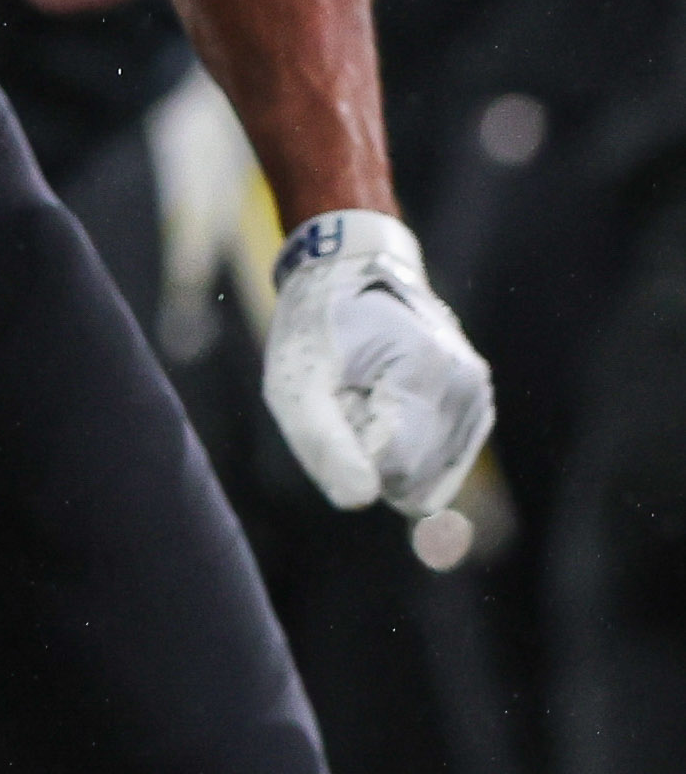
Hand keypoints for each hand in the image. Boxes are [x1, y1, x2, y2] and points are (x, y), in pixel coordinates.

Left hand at [262, 209, 495, 514]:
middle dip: (372, 453)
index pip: (395, 471)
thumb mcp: (296, 383)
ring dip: (388, 449)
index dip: (352, 450)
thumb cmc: (315, 327)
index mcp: (427, 374)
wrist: (349, 272)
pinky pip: (439, 466)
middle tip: (349, 398)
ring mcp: (478, 397)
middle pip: (415, 482)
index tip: (336, 400)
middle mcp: (468, 388)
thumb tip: (361, 501)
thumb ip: (325, 445)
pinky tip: (388, 399)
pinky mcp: (476, 407)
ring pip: (429, 479)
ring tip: (367, 394)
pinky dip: (407, 444)